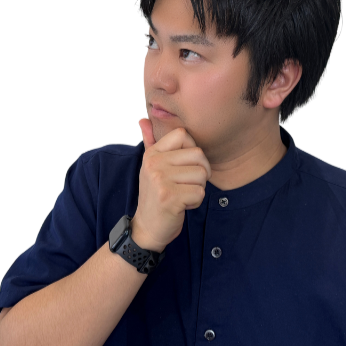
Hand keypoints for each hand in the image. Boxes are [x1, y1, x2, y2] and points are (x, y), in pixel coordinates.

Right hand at [132, 117, 211, 250]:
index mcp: (153, 153)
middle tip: (186, 184)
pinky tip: (181, 206)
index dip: (192, 150)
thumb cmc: (156, 194)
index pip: (183, 134)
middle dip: (200, 173)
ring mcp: (160, 180)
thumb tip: (143, 118)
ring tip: (181, 195)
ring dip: (197, 189)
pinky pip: (200, 193)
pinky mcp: (170, 197)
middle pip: (199, 155)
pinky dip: (195, 202)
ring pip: (202, 175)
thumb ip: (150, 141)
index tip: (184, 166)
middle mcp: (154, 163)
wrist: (147, 227)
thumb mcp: (151, 166)